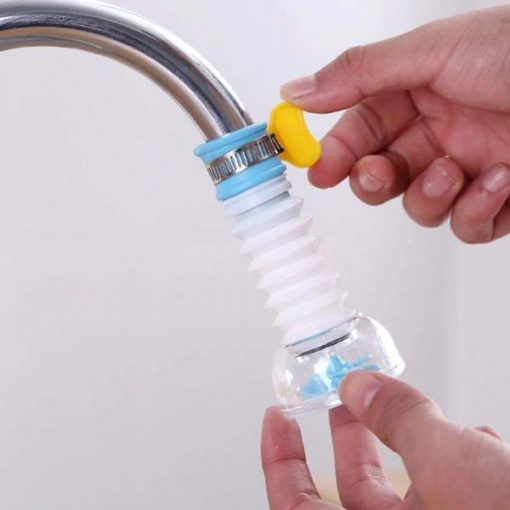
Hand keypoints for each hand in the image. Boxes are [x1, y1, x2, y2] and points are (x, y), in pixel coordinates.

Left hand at [261, 372, 509, 508]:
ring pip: (406, 493)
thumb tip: (359, 386)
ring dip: (405, 444)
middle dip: (348, 437)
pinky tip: (476, 440)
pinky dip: (454, 465)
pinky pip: (450, 500)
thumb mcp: (454, 464)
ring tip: (406, 407)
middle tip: (340, 399)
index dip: (280, 460)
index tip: (276, 417)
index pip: (297, 508)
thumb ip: (400, 420)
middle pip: (353, 494)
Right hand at [281, 6, 509, 242]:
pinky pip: (466, 225)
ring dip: (429, 195)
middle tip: (377, 173)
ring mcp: (468, 169)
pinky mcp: (499, 200)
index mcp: (418, 94)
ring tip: (454, 170)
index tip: (315, 169)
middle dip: (374, 181)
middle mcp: (440, 133)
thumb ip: (358, 75)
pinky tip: (499, 182)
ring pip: (419, 207)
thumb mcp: (432, 51)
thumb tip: (295, 92)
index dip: (334, 152)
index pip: (360, 130)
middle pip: (382, 176)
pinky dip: (475, 210)